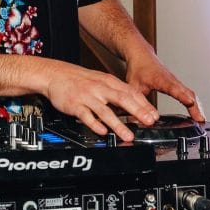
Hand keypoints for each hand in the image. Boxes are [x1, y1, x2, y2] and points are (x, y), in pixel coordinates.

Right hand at [43, 62, 159, 142]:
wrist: (55, 74)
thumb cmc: (80, 80)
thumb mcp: (101, 81)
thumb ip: (117, 93)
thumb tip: (134, 107)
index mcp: (108, 82)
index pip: (130, 92)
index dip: (144, 104)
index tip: (154, 115)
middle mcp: (99, 88)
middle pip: (122, 99)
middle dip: (137, 111)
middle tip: (149, 122)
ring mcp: (87, 96)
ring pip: (105, 111)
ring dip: (118, 124)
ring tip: (128, 135)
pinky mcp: (75, 104)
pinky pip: (86, 115)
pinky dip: (95, 124)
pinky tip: (102, 132)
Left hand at [125, 52, 204, 123]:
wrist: (142, 55)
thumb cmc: (138, 68)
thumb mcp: (133, 86)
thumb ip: (135, 102)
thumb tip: (136, 117)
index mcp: (161, 79)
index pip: (174, 88)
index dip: (182, 96)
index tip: (190, 103)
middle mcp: (171, 80)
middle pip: (187, 93)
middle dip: (195, 106)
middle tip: (200, 120)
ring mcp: (176, 81)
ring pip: (190, 93)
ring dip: (196, 106)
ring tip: (201, 120)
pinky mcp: (176, 84)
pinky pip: (188, 93)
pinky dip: (193, 102)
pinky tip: (195, 111)